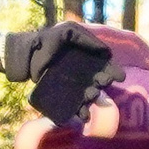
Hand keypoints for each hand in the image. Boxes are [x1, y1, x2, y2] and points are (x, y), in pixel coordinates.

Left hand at [2, 22, 123, 123]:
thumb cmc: (48, 40)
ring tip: (90, 95)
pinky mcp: (64, 96)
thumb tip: (107, 52)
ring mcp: (74, 87)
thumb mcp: (69, 32)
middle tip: (102, 82)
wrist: (28, 54)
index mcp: (88, 59)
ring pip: (89, 96)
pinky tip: (83, 116)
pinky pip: (74, 106)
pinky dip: (80, 112)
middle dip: (104, 83)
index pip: (106, 67)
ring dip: (93, 98)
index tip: (120, 77)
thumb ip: (87, 39)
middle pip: (99, 82)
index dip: (113, 72)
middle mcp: (84, 74)